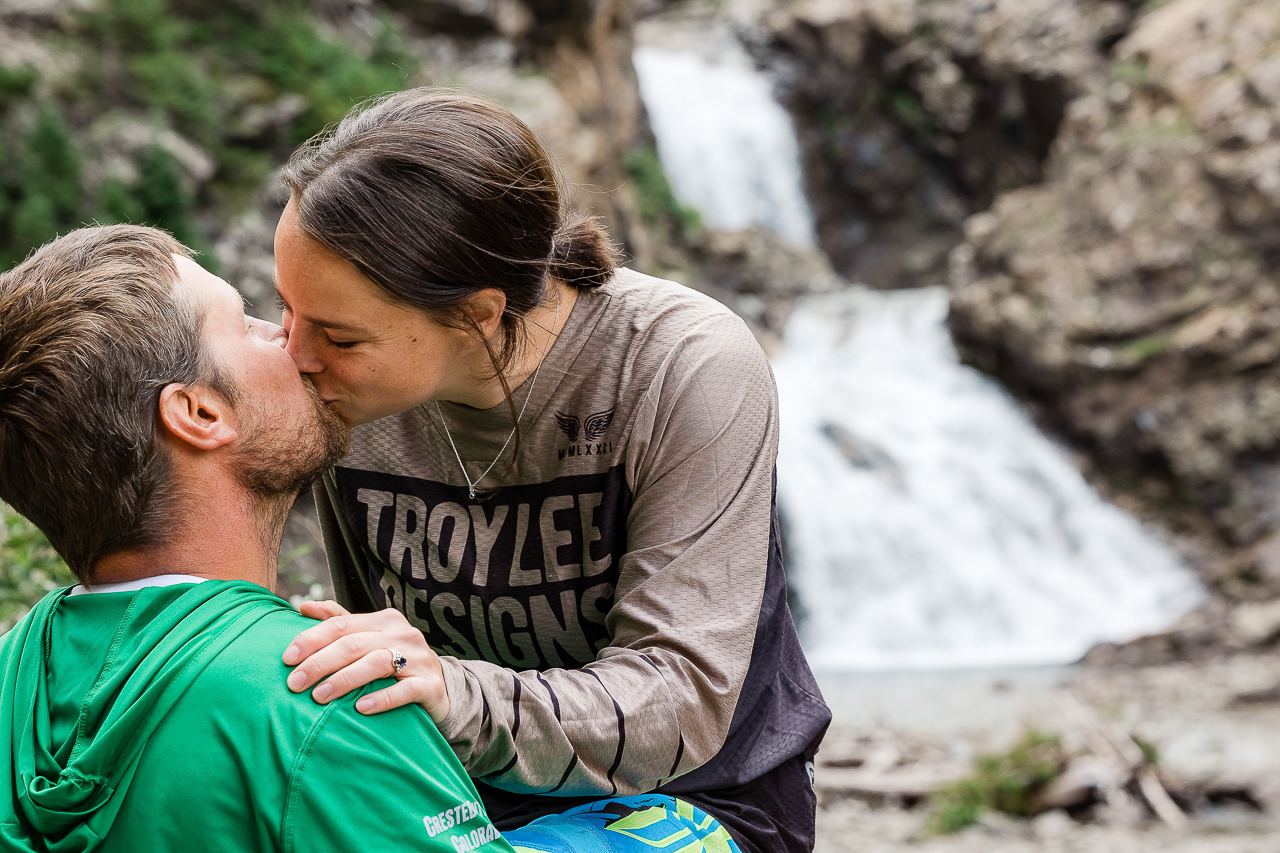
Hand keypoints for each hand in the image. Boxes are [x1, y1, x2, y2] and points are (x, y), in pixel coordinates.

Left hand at [283, 600, 451, 722]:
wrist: (439, 689)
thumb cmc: (394, 663)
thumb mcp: (369, 639)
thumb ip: (340, 622)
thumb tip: (304, 608)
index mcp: (384, 620)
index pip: (340, 624)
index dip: (311, 639)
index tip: (286, 658)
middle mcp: (403, 634)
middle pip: (353, 644)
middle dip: (319, 663)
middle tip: (294, 683)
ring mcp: (419, 659)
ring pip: (377, 663)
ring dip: (344, 680)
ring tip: (319, 697)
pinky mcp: (430, 685)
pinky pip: (405, 690)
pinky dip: (381, 698)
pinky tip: (360, 708)